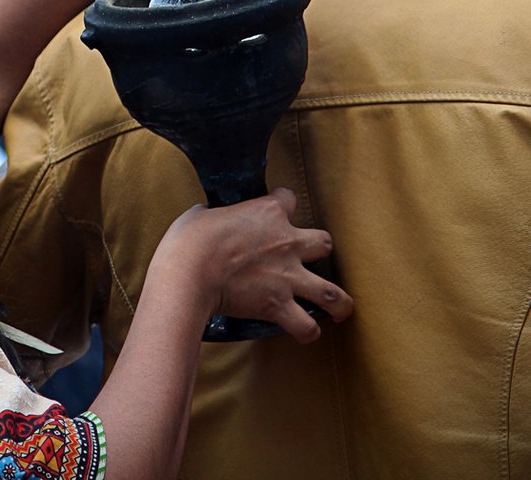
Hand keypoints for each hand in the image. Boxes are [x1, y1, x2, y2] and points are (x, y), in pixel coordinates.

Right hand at [153, 188, 352, 342]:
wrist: (190, 271)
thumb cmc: (191, 240)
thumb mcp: (201, 215)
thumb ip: (215, 216)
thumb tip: (207, 221)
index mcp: (267, 213)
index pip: (288, 198)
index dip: (283, 204)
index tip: (277, 212)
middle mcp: (286, 242)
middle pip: (323, 242)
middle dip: (319, 251)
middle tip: (310, 259)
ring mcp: (287, 276)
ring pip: (330, 292)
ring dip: (337, 302)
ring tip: (340, 310)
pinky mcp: (278, 305)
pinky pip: (306, 326)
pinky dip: (308, 332)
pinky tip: (306, 332)